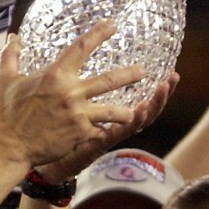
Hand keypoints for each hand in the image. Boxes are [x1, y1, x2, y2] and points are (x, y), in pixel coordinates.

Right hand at [0, 21, 144, 167]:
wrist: (10, 146)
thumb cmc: (7, 113)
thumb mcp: (5, 80)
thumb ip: (10, 56)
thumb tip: (13, 37)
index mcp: (54, 75)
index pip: (82, 47)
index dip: (99, 33)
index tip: (112, 25)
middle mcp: (71, 92)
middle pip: (110, 80)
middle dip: (130, 74)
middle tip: (142, 71)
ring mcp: (78, 114)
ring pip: (114, 110)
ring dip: (126, 111)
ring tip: (133, 111)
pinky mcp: (80, 133)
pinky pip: (100, 131)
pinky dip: (102, 132)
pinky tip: (104, 133)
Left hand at [36, 71, 176, 182]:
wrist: (35, 153)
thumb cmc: (47, 127)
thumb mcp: (59, 100)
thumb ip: (67, 82)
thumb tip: (62, 55)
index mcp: (106, 108)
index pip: (132, 92)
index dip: (146, 80)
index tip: (165, 66)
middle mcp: (112, 121)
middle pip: (145, 105)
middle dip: (162, 92)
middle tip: (173, 77)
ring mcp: (108, 131)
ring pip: (139, 119)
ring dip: (154, 104)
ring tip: (163, 88)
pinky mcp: (100, 141)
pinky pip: (121, 131)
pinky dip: (133, 121)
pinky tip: (140, 109)